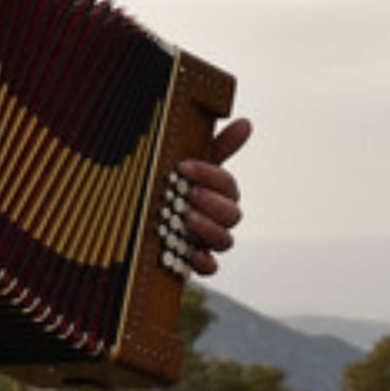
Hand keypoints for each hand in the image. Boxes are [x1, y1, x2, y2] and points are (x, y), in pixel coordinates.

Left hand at [177, 116, 250, 276]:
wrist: (142, 215)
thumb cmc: (173, 182)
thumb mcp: (189, 160)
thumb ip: (219, 145)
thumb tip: (247, 122)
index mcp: (219, 192)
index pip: (227, 185)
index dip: (209, 175)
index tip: (184, 167)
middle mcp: (217, 217)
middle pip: (233, 215)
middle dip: (213, 203)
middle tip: (190, 194)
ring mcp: (208, 240)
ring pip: (226, 241)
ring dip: (209, 229)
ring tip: (187, 218)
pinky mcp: (195, 261)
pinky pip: (210, 268)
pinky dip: (205, 262)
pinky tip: (192, 253)